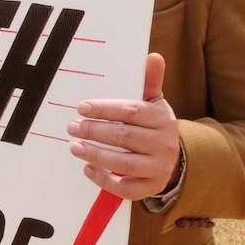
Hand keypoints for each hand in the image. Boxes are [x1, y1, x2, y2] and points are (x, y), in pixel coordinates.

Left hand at [66, 53, 180, 200]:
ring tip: (75, 147)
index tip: (82, 107)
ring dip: (95, 155)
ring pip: (123, 164)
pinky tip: (87, 169)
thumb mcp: (154, 102)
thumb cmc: (154, 125)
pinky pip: (126, 188)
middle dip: (94, 131)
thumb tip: (152, 56)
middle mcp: (164, 143)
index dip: (105, 109)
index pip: (131, 112)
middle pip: (124, 137)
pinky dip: (104, 180)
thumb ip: (149, 81)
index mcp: (163, 118)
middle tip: (72, 127)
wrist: (172, 157)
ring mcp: (159, 167)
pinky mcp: (152, 187)